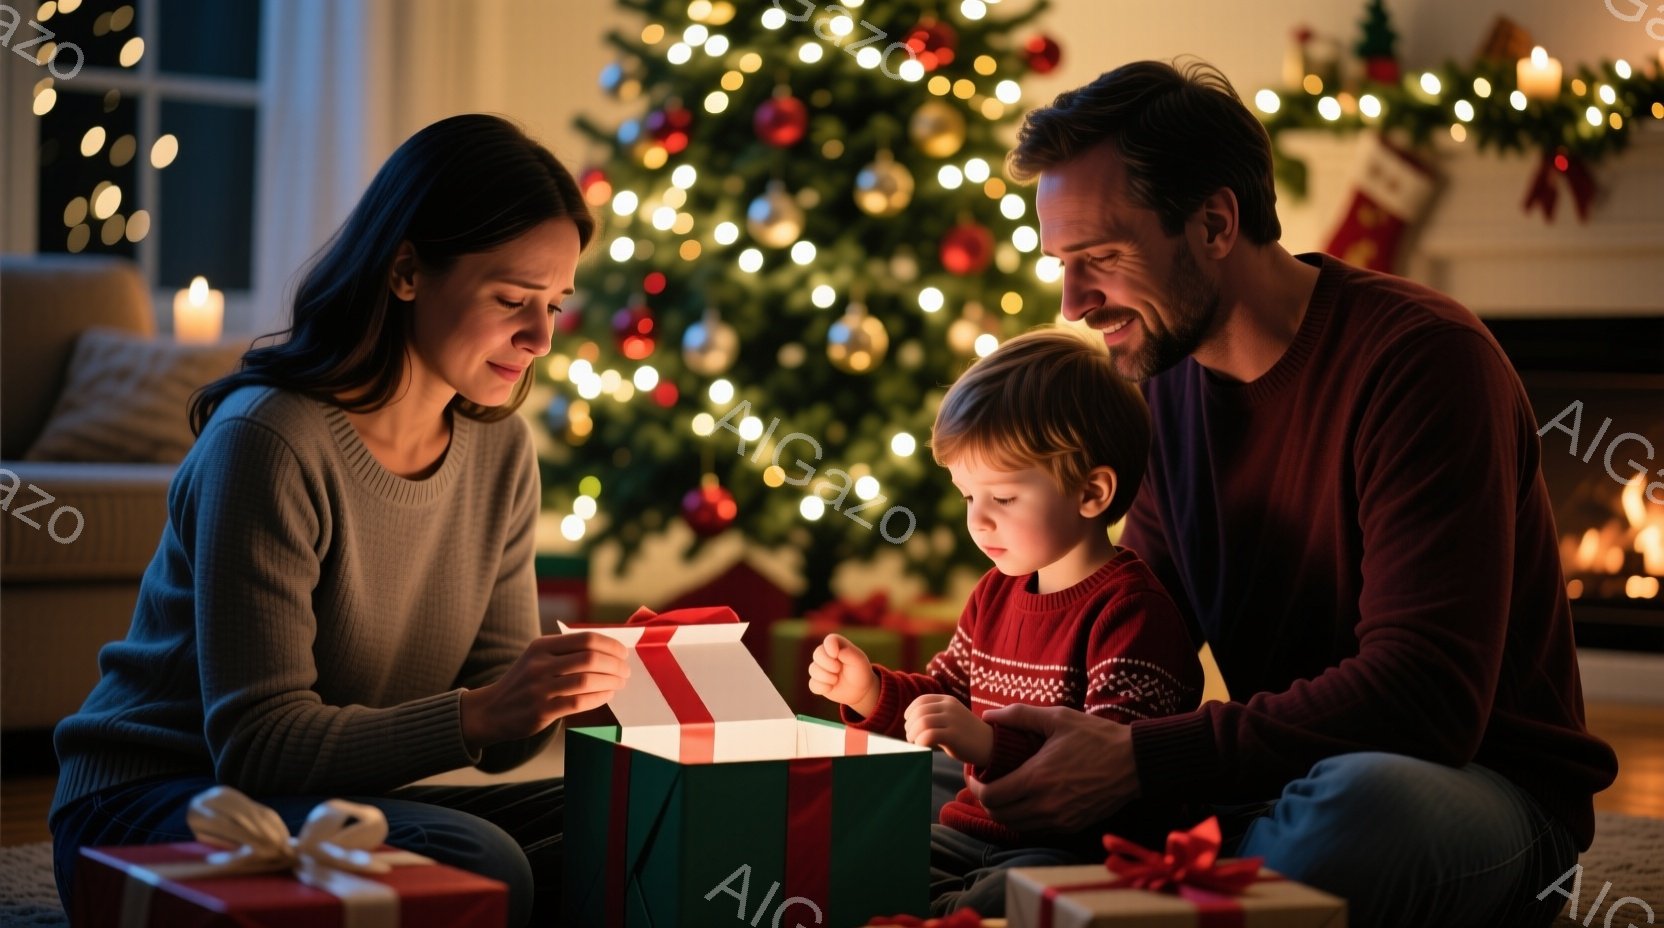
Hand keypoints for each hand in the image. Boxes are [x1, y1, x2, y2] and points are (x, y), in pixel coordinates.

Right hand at [460, 631, 629, 750]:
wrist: (491, 710)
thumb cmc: (524, 682)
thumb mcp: (537, 658)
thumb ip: (566, 652)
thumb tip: (609, 649)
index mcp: (541, 646)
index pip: (585, 639)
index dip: (610, 645)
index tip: (623, 653)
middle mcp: (539, 664)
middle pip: (590, 658)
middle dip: (615, 665)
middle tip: (626, 671)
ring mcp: (540, 688)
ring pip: (587, 680)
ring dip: (611, 681)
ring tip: (620, 683)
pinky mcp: (542, 710)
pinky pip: (579, 702)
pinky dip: (599, 697)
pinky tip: (607, 695)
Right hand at [806, 634, 877, 717]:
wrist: (859, 690)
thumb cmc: (860, 672)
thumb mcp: (859, 662)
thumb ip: (850, 653)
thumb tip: (837, 652)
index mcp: (837, 645)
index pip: (829, 640)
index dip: (830, 647)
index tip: (836, 655)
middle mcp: (826, 654)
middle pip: (817, 654)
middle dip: (828, 664)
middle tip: (838, 669)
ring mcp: (820, 668)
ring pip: (813, 670)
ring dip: (827, 677)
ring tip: (837, 679)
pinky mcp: (817, 681)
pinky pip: (813, 685)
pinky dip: (822, 688)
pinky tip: (831, 687)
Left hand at [904, 695, 992, 766]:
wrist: (990, 745)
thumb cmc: (966, 735)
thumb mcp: (951, 719)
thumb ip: (934, 717)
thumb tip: (909, 726)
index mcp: (948, 701)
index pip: (922, 701)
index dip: (911, 711)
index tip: (909, 722)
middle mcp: (950, 707)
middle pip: (919, 712)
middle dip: (910, 725)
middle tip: (911, 737)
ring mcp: (952, 720)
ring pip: (922, 722)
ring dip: (913, 734)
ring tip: (914, 742)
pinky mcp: (953, 735)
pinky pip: (929, 735)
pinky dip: (920, 741)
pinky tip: (922, 746)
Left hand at [964, 705, 1138, 833]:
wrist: (1135, 762)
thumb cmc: (1096, 736)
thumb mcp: (1057, 718)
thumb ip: (1019, 715)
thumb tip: (989, 716)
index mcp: (1037, 779)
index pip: (990, 796)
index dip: (975, 786)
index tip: (975, 772)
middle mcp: (1046, 805)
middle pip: (999, 815)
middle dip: (986, 800)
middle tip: (986, 781)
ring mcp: (1060, 819)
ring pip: (1016, 826)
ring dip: (1004, 811)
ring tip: (1005, 789)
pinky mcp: (1072, 825)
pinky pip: (1037, 828)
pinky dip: (1024, 817)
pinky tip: (1027, 797)